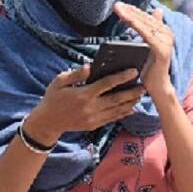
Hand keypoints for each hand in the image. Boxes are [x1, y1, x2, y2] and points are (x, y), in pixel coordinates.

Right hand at [25, 65, 144, 145]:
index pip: (107, 84)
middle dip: (132, 92)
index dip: (122, 77)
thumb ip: (76, 74)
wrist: (48, 122)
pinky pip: (112, 119)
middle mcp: (91, 107)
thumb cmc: (53, 98)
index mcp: (83, 94)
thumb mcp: (59, 81)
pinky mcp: (94, 125)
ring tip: (140, 96)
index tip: (133, 71)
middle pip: (117, 99)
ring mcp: (93, 118)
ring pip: (117, 110)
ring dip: (130, 103)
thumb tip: (90, 67)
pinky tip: (131, 108)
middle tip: (144, 86)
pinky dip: (122, 113)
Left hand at [113, 3, 173, 99]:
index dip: (133, 9)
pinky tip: (127, 20)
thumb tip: (152, 13)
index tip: (119, 5)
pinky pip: (146, 34)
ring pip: (144, 24)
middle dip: (129, 10)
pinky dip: (137, 26)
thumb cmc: (149, 68)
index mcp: (163, 31)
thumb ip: (147, 30)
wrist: (157, 87)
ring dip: (130, 15)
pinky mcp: (162, 49)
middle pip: (144, 18)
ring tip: (118, 9)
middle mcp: (167, 33)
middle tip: (116, 5)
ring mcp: (166, 41)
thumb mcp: (146, 46)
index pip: (145, 16)